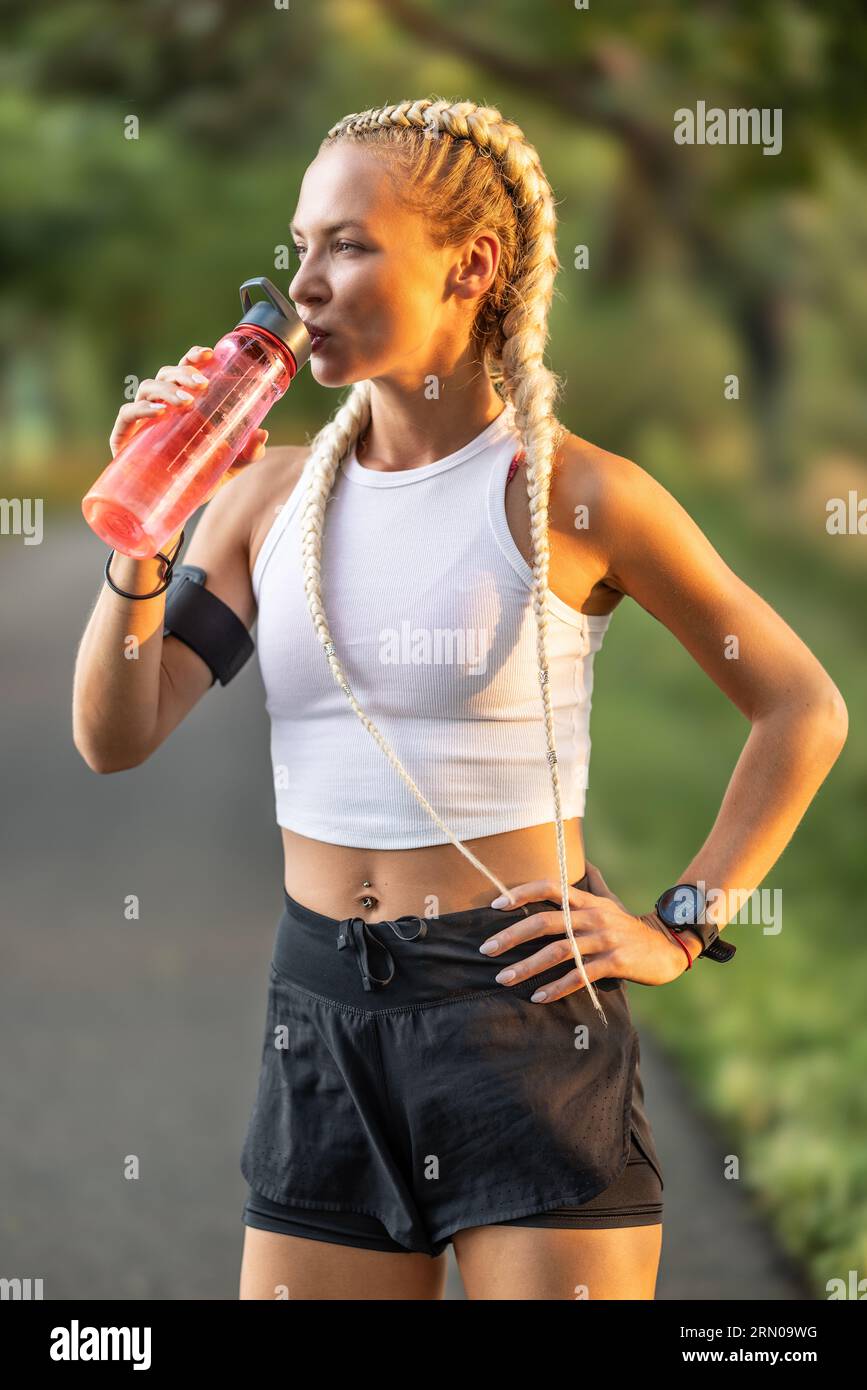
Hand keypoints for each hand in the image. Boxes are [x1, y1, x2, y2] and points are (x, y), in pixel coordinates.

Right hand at [109, 345, 269, 496]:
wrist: (174, 511)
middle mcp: (161, 407)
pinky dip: (141, 409)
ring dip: (167, 390)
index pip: (185, 370)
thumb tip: (262, 434)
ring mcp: (141, 421)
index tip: (209, 353)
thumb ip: (248, 452)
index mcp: (184, 405)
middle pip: (166, 374)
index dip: (194, 357)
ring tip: (185, 402)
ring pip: (147, 389)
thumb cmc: (200, 479)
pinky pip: (126, 416)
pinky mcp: (124, 439)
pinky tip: (159, 413)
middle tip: (202, 385)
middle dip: (183, 373)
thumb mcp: (230, 466)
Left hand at [479, 872, 690, 1001]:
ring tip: (502, 979)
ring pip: (558, 952)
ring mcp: (604, 940)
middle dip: (511, 936)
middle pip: (545, 922)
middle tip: (486, 949)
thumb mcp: (608, 902)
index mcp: (587, 901)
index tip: (495, 905)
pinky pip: (580, 976)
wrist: (668, 947)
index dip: (522, 893)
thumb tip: (583, 862)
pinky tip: (538, 997)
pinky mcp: (615, 963)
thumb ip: (589, 886)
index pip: (550, 887)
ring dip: (527, 966)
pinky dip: (556, 987)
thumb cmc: (628, 927)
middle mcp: (593, 917)